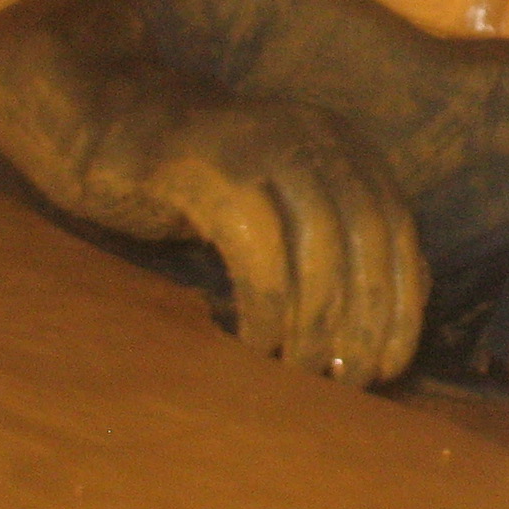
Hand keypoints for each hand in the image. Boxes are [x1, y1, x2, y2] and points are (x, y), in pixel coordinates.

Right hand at [0, 35, 423, 386]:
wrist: (106, 128)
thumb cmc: (203, 188)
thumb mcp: (285, 210)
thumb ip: (341, 245)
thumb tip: (402, 315)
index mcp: (343, 146)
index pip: (395, 231)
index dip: (399, 305)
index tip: (388, 369)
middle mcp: (312, 135)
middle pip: (365, 239)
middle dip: (361, 321)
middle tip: (344, 381)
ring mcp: (260, 144)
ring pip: (317, 245)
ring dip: (314, 322)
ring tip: (299, 371)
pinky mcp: (207, 167)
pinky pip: (258, 249)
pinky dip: (266, 306)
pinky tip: (255, 344)